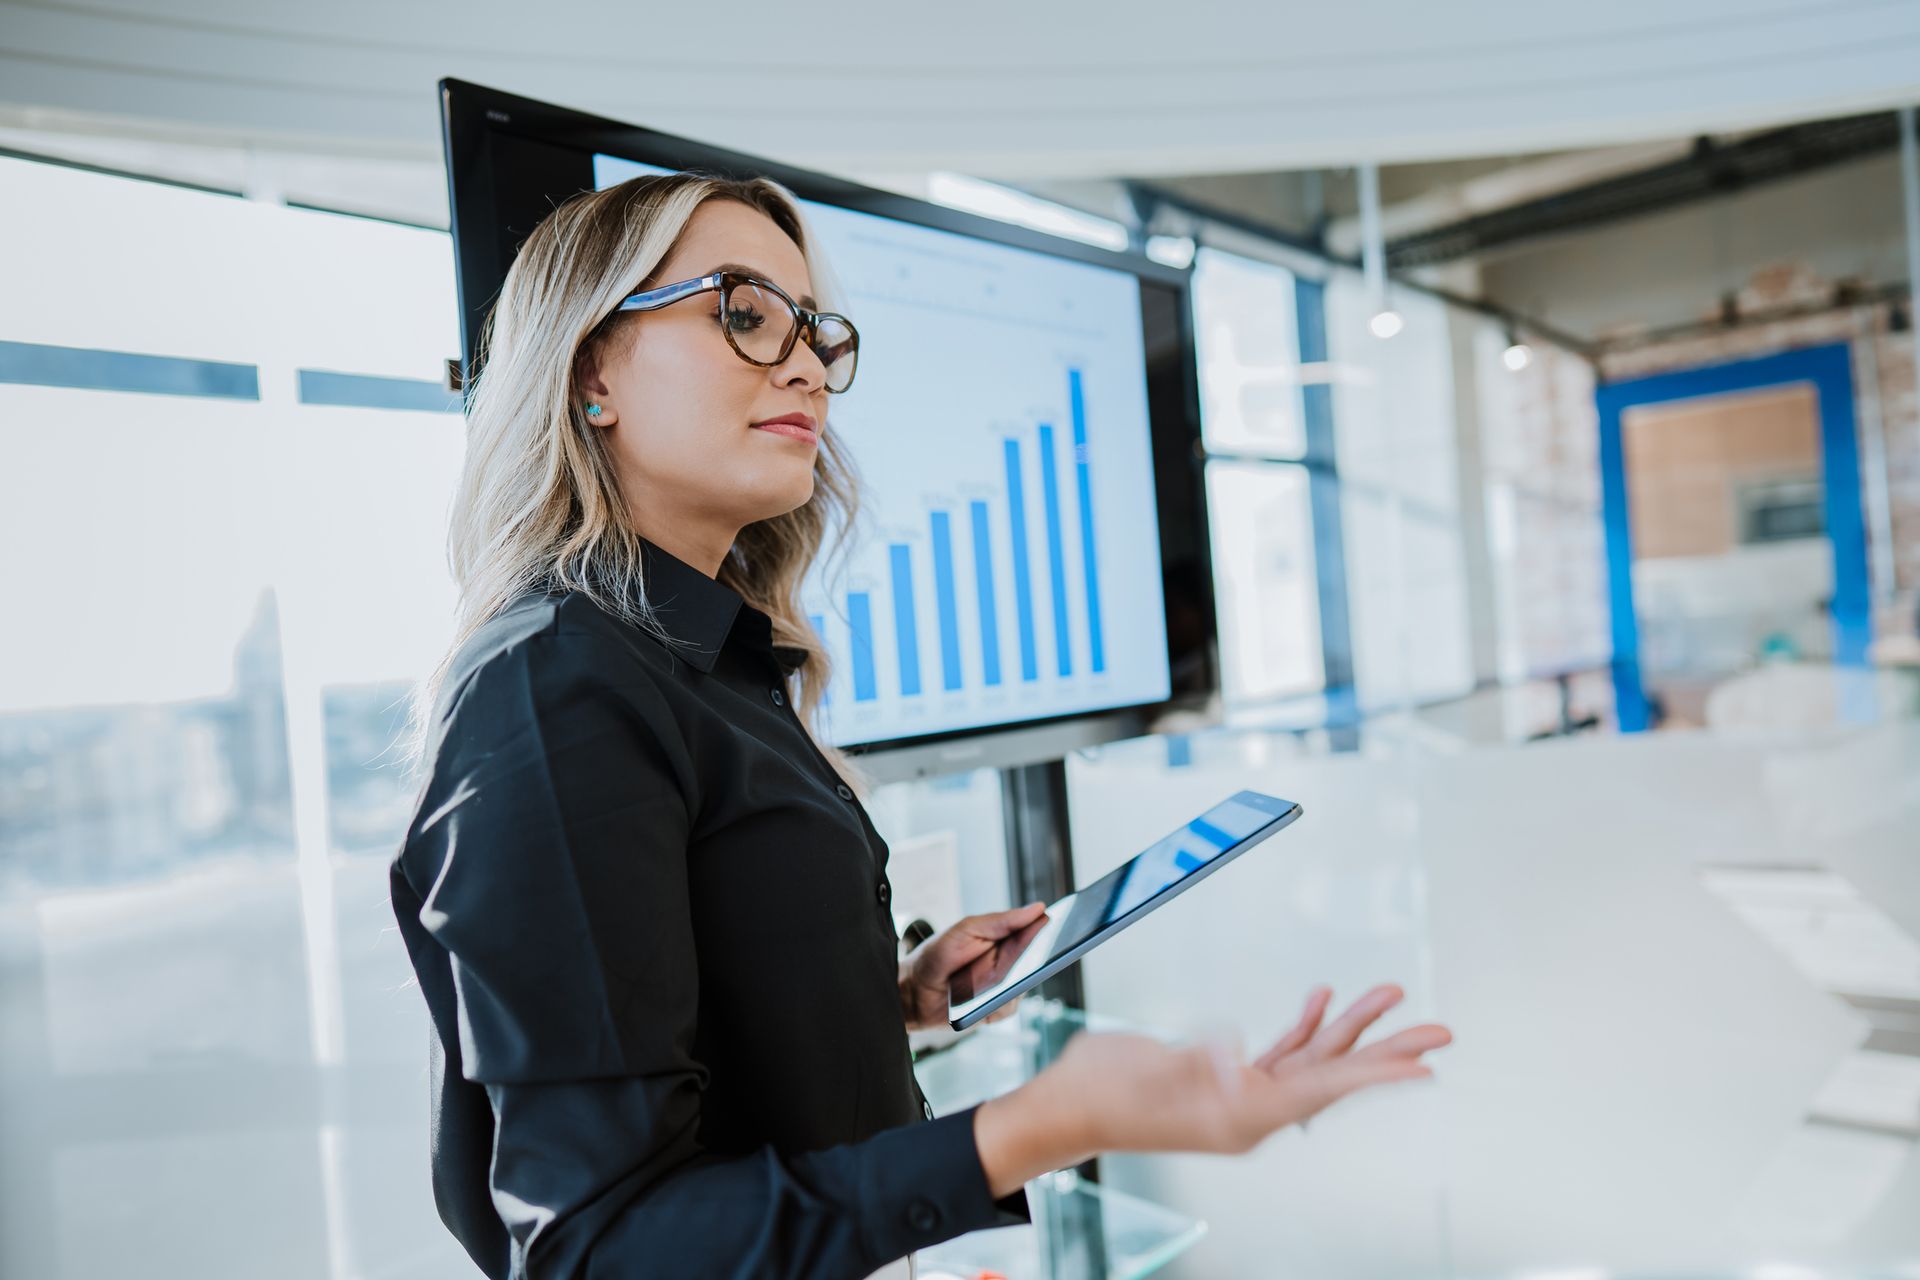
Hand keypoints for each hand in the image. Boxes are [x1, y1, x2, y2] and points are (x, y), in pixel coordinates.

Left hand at [897, 901, 1049, 1031]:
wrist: (913, 991)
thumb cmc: (939, 954)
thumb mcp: (966, 930)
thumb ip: (1001, 921)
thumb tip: (1038, 908)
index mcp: (1007, 939)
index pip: (1038, 932)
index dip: (1056, 929)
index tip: (1072, 922)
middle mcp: (1011, 964)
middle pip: (1040, 961)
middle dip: (1045, 957)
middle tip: (1050, 952)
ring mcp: (1006, 988)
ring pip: (1026, 986)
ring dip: (1015, 982)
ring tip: (1001, 978)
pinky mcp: (997, 1010)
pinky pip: (1009, 1007)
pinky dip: (998, 1002)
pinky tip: (983, 999)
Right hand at [974, 982, 1451, 1194]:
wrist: (1065, 1105)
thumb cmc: (1098, 1094)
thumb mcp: (1147, 1074)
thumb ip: (1195, 1062)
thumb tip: (1236, 1055)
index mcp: (1240, 1115)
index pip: (1323, 1088)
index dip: (1376, 1073)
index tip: (1425, 1065)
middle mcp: (1250, 1109)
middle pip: (1334, 1075)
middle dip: (1386, 1049)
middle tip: (1440, 1030)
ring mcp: (1238, 1094)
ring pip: (1312, 1058)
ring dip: (1349, 1025)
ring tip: (1390, 993)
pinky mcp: (1222, 1077)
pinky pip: (1280, 1052)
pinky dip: (1303, 1025)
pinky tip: (1320, 998)